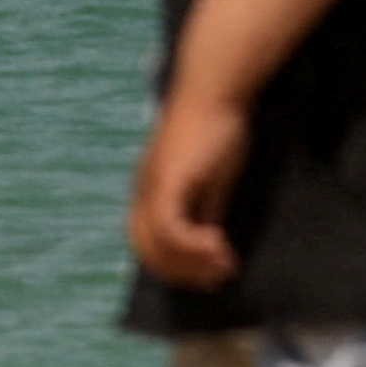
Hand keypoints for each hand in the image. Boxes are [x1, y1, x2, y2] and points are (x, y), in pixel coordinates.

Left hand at [127, 88, 253, 288]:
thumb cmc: (215, 128)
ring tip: (222, 263)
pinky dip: (191, 245)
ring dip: (191, 262)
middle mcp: (143, 190)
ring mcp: (153, 184)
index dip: (175, 265)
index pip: (147, 242)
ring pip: (156, 243)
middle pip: (146, 249)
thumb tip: (210, 245)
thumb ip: (206, 210)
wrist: (214, 90)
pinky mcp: (168, 179)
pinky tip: (219, 244)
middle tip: (215, 276)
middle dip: (181, 272)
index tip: (208, 273)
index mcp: (148, 190)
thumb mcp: (212, 180)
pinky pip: (169, 226)